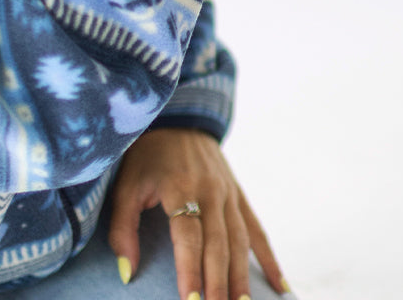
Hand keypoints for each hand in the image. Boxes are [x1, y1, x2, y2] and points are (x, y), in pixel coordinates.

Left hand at [108, 128, 286, 299]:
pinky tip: (279, 284)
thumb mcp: (126, 186)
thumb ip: (123, 230)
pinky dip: (268, 258)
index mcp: (182, 187)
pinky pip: (256, 229)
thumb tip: (126, 274)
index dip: (190, 270)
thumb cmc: (147, 157)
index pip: (188, 237)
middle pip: (218, 244)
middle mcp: (212, 191)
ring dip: (242, 277)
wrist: (181, 118)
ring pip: (240, 241)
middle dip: (218, 283)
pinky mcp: (239, 195)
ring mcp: (230, 193)